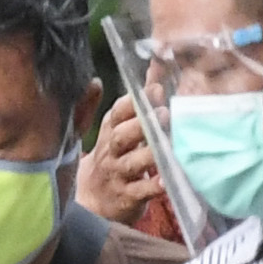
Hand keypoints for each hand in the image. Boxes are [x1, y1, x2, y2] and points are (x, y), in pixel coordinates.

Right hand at [72, 95, 173, 240]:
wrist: (94, 202)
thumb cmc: (112, 158)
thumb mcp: (116, 129)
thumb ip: (137, 98)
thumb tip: (153, 62)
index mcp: (109, 131)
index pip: (117, 114)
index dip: (133, 102)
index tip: (155, 90)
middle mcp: (111, 152)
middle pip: (121, 137)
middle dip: (141, 124)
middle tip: (164, 114)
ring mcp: (118, 175)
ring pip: (131, 163)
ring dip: (149, 153)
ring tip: (168, 144)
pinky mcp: (127, 198)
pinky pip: (139, 192)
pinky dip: (152, 187)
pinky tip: (166, 180)